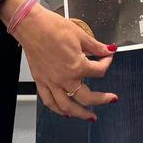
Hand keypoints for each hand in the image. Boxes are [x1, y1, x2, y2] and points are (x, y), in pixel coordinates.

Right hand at [0, 0, 116, 120]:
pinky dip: (57, 109)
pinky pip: (49, 101)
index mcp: (77, 66)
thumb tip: (109, 50)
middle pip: (87, 97)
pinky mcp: (40, 81)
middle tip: (110, 99)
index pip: (99, 71)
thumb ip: (96, 46)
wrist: (32, 26)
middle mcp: (65, 78)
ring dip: (80, 114)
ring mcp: (52, 82)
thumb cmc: (52, 27)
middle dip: (101, 99)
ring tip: (89, 116)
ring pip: (67, 106)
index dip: (107, 63)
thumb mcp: (80, 34)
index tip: (108, 57)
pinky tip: (64, 112)